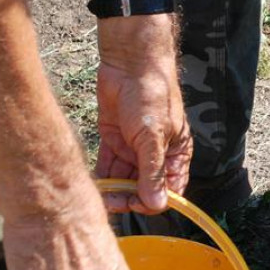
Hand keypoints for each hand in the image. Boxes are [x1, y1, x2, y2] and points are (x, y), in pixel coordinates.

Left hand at [94, 15, 191, 212]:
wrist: (129, 64)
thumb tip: (158, 205)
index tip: (137, 205)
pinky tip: (94, 185)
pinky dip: (102, 177)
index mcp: (175, 153)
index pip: (170, 188)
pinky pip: (107, 165)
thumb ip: (153, 171)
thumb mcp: (153, 136)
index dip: (155, 200)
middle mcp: (155, 153)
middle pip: (144, 186)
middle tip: (114, 202)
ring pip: (124, 178)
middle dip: (130, 197)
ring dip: (114, 189)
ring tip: (101, 196)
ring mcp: (134, 147)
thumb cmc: (151, 95)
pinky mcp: (113, 139)